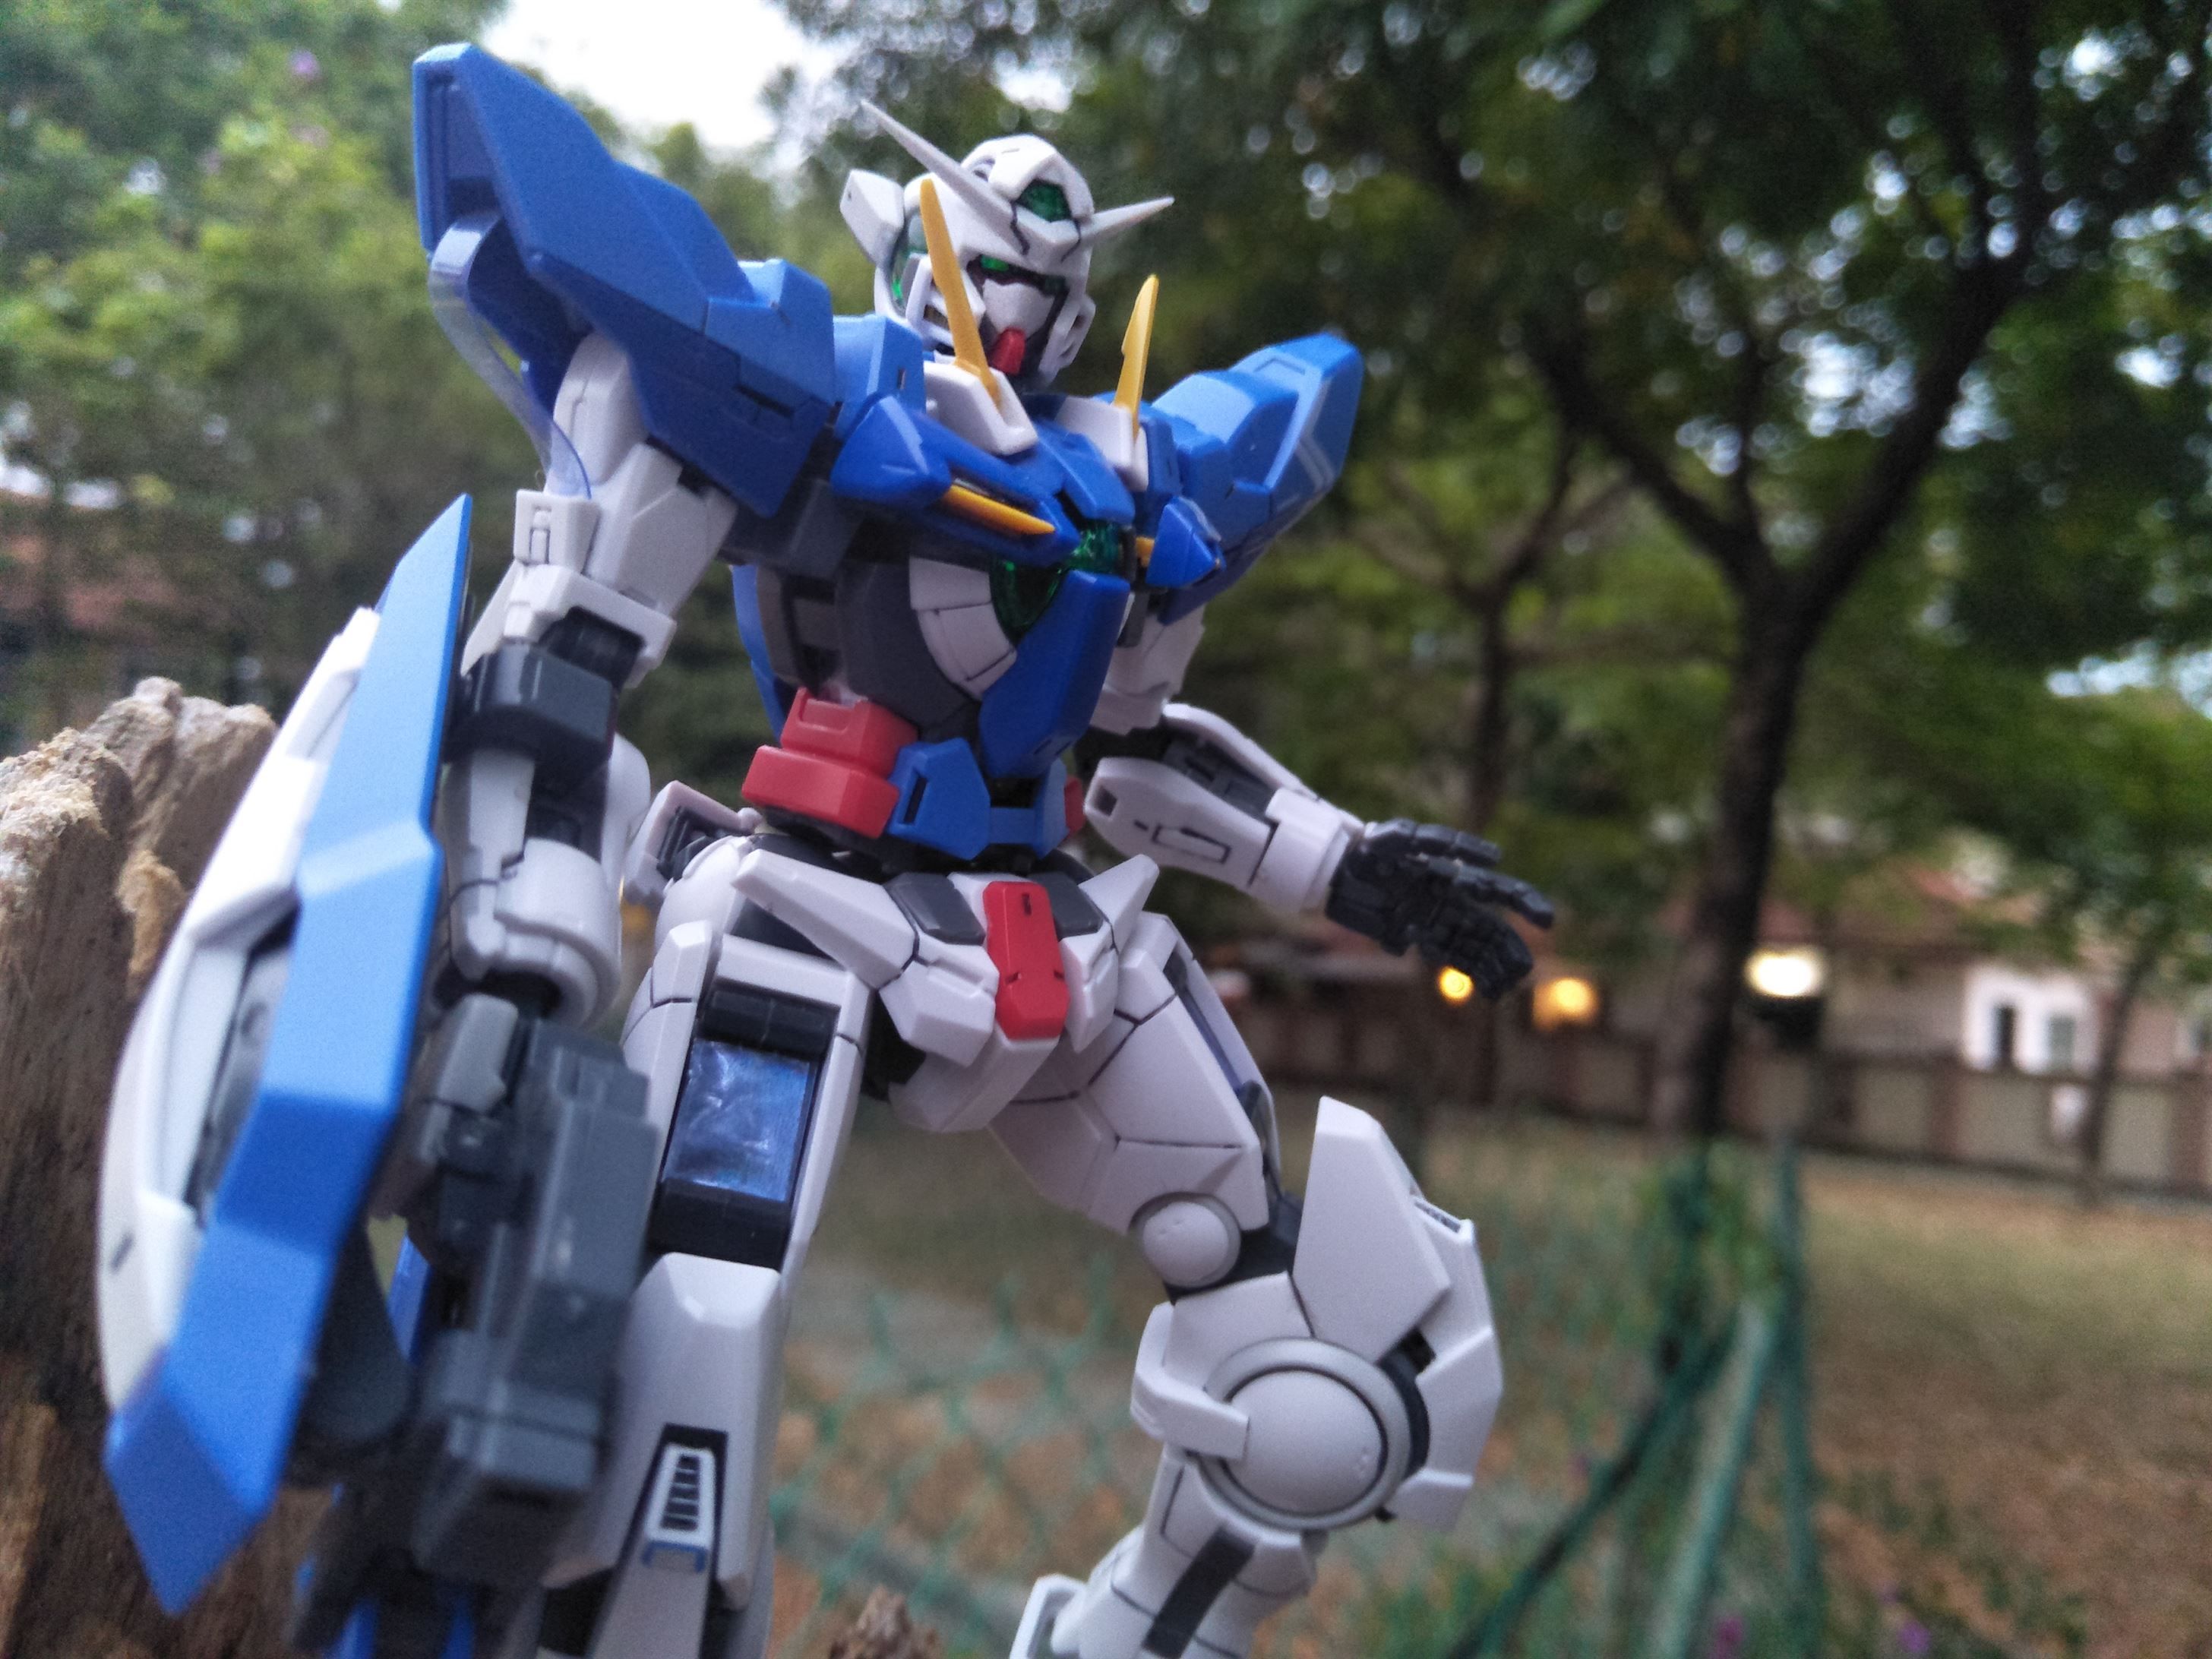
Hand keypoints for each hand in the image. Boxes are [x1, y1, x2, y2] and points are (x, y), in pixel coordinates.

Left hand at [1325, 820, 1554, 1000]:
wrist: (1334, 870)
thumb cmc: (1366, 848)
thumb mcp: (1395, 838)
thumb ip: (1435, 842)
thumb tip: (1494, 857)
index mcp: (1452, 875)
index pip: (1496, 890)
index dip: (1524, 903)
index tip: (1546, 920)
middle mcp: (1449, 899)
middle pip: (1489, 926)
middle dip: (1509, 948)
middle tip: (1524, 971)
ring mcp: (1434, 919)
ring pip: (1473, 946)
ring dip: (1492, 967)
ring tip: (1507, 988)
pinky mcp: (1415, 935)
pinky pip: (1449, 955)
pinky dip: (1468, 971)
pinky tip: (1487, 990)